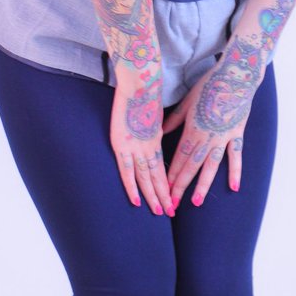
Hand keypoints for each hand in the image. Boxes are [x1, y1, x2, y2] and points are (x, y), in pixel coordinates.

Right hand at [110, 79, 173, 215]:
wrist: (139, 82)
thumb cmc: (145, 91)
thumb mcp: (154, 110)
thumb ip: (155, 125)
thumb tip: (156, 132)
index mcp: (156, 137)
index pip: (162, 166)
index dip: (166, 182)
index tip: (172, 196)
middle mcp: (148, 146)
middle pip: (157, 176)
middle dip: (164, 195)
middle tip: (170, 212)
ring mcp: (136, 147)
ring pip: (146, 178)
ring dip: (153, 196)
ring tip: (159, 212)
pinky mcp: (123, 145)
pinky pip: (128, 171)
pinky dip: (132, 187)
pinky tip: (137, 201)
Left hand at [163, 39, 263, 205]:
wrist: (236, 76)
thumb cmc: (209, 85)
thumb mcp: (187, 101)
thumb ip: (174, 120)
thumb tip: (160, 132)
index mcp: (193, 129)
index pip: (179, 157)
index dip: (171, 174)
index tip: (163, 189)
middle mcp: (207, 137)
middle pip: (192, 166)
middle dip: (181, 186)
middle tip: (173, 204)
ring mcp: (223, 137)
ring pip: (211, 166)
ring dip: (203, 184)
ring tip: (197, 202)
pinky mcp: (237, 134)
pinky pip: (236, 156)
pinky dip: (235, 172)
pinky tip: (233, 188)